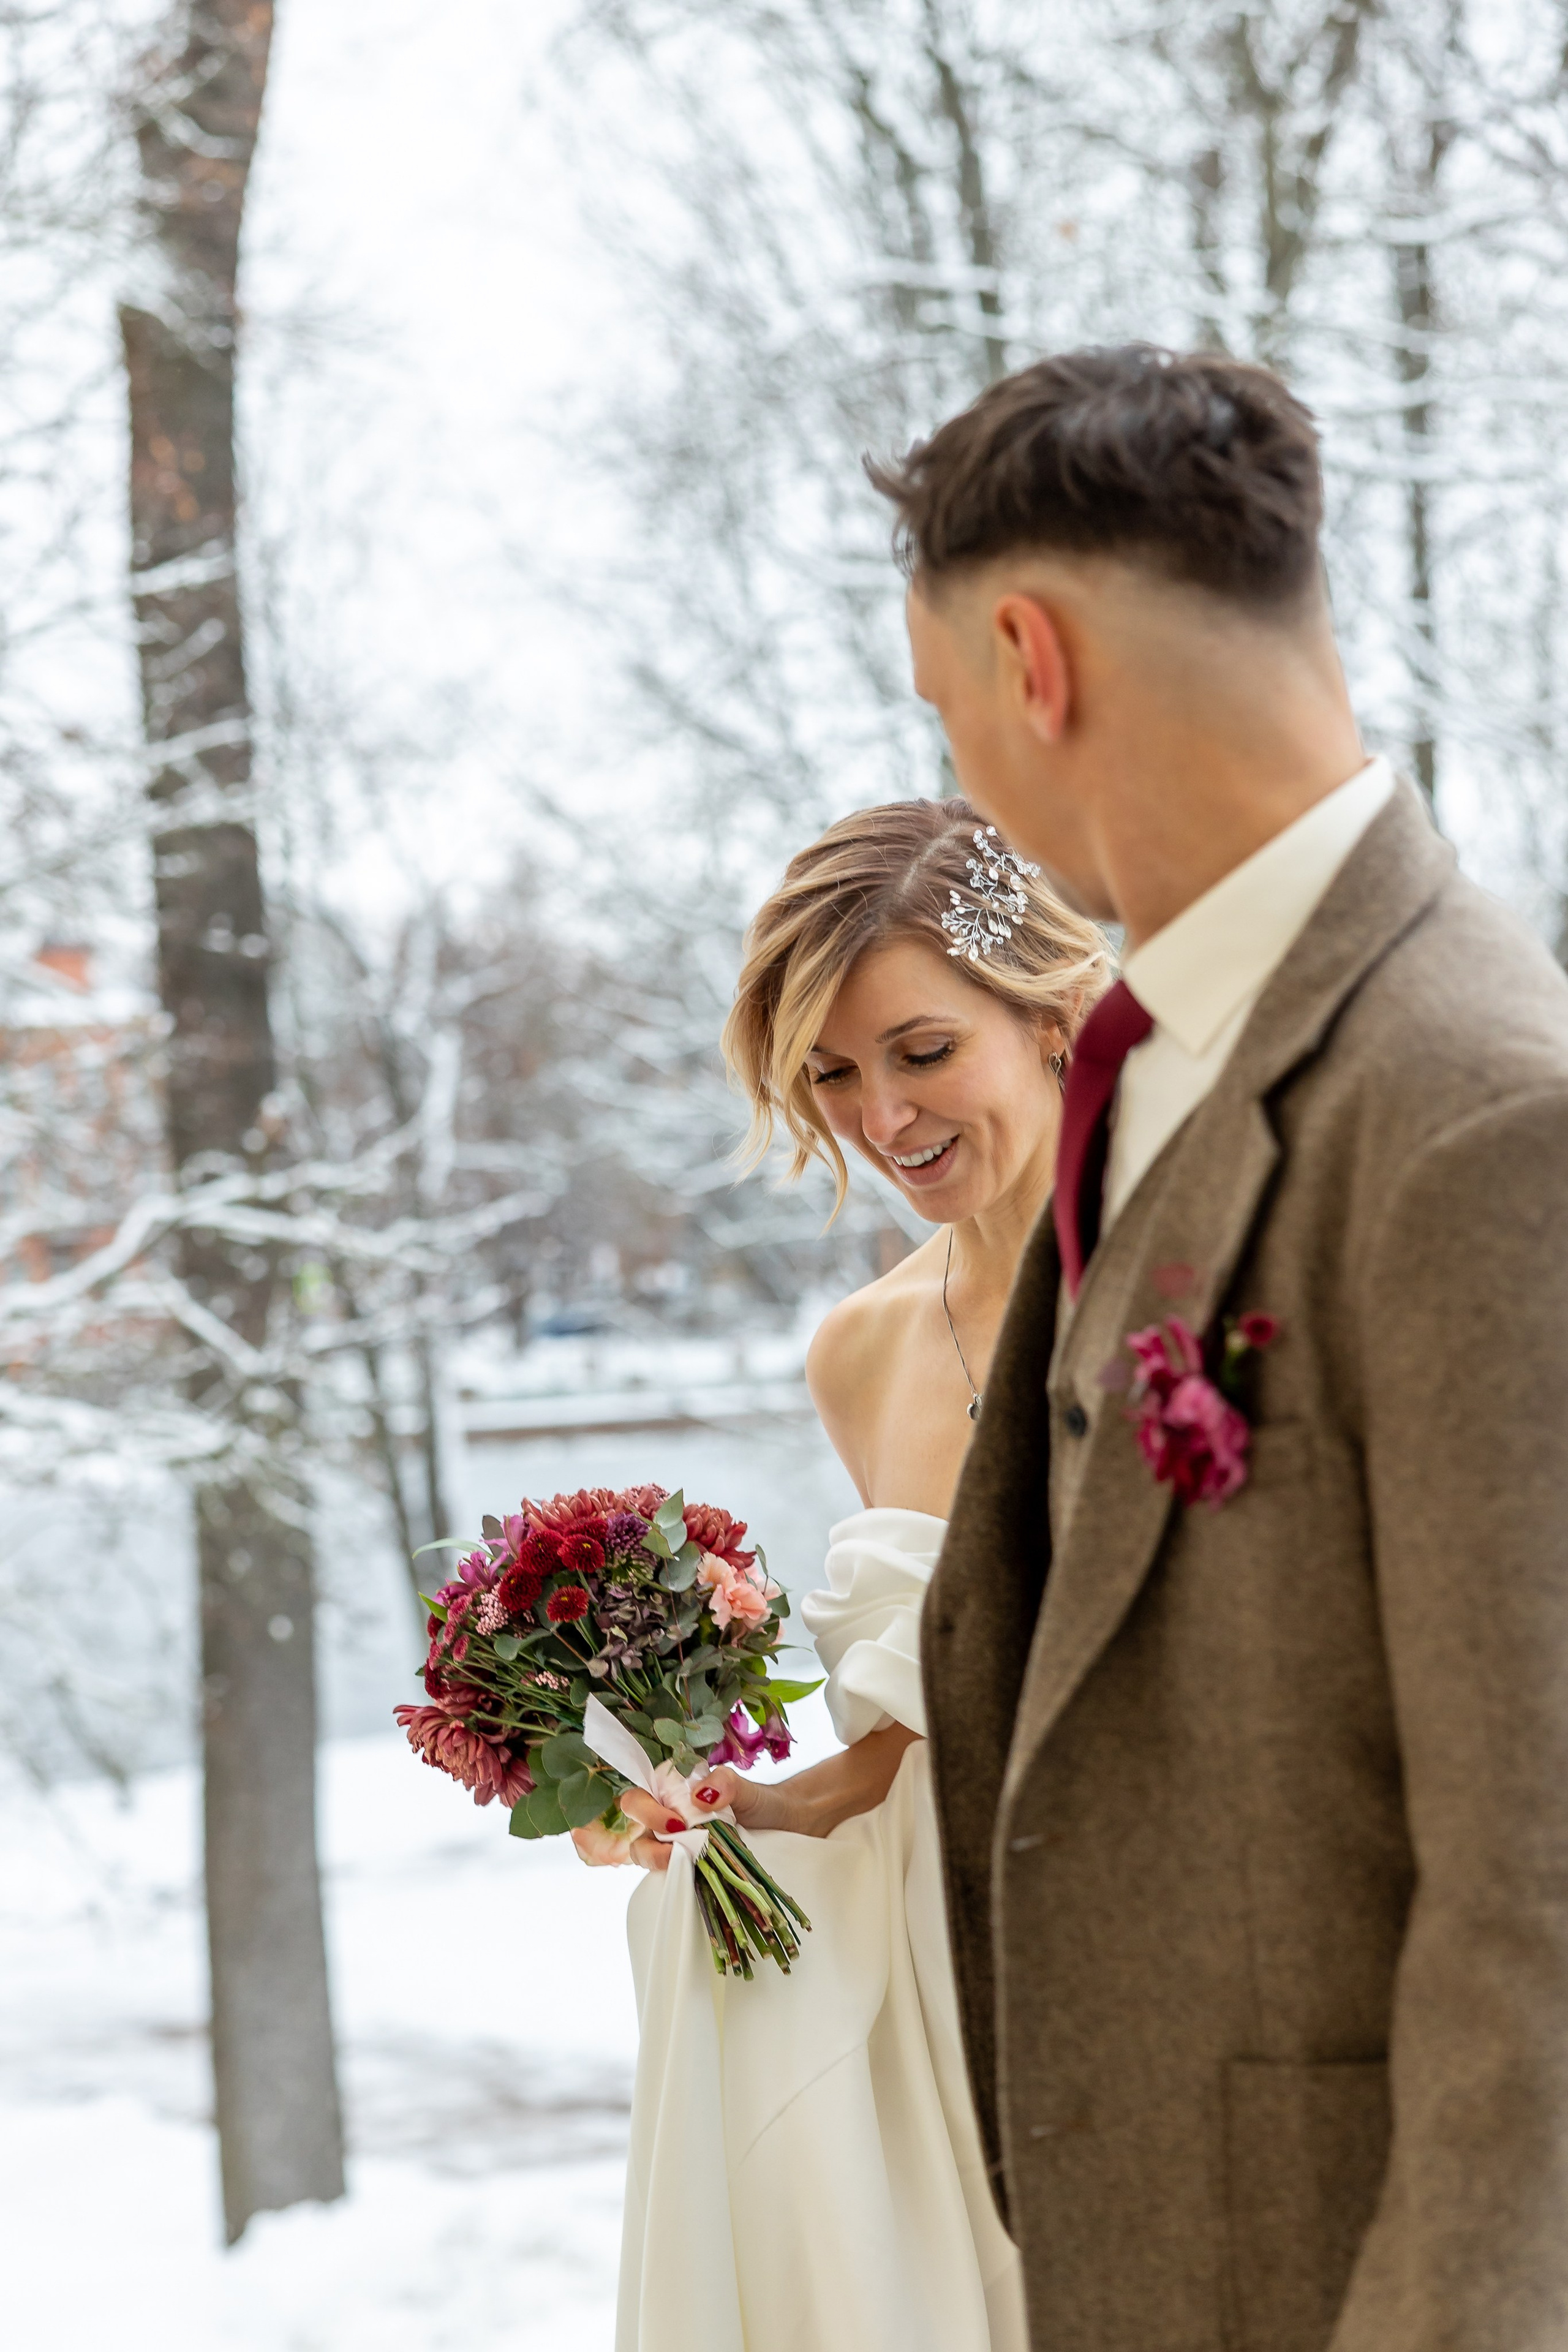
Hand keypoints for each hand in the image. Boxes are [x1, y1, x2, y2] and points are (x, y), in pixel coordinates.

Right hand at [611, 1767, 761, 1872]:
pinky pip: (665, 1873)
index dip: (645, 1811)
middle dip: (648, 1842)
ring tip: (686, 1864)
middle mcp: (664, 1816)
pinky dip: (672, 1875)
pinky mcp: (683, 1866)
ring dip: (657, 1861)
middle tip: (678, 1849)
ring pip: (643, 1853)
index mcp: (670, 1791)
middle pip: (634, 1830)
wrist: (777, 1824)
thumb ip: (724, 1783)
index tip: (675, 1823)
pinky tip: (690, 1877)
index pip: (637, 1798)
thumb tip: (699, 1797)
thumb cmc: (755, 1801)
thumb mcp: (743, 1787)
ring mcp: (672, 1843)